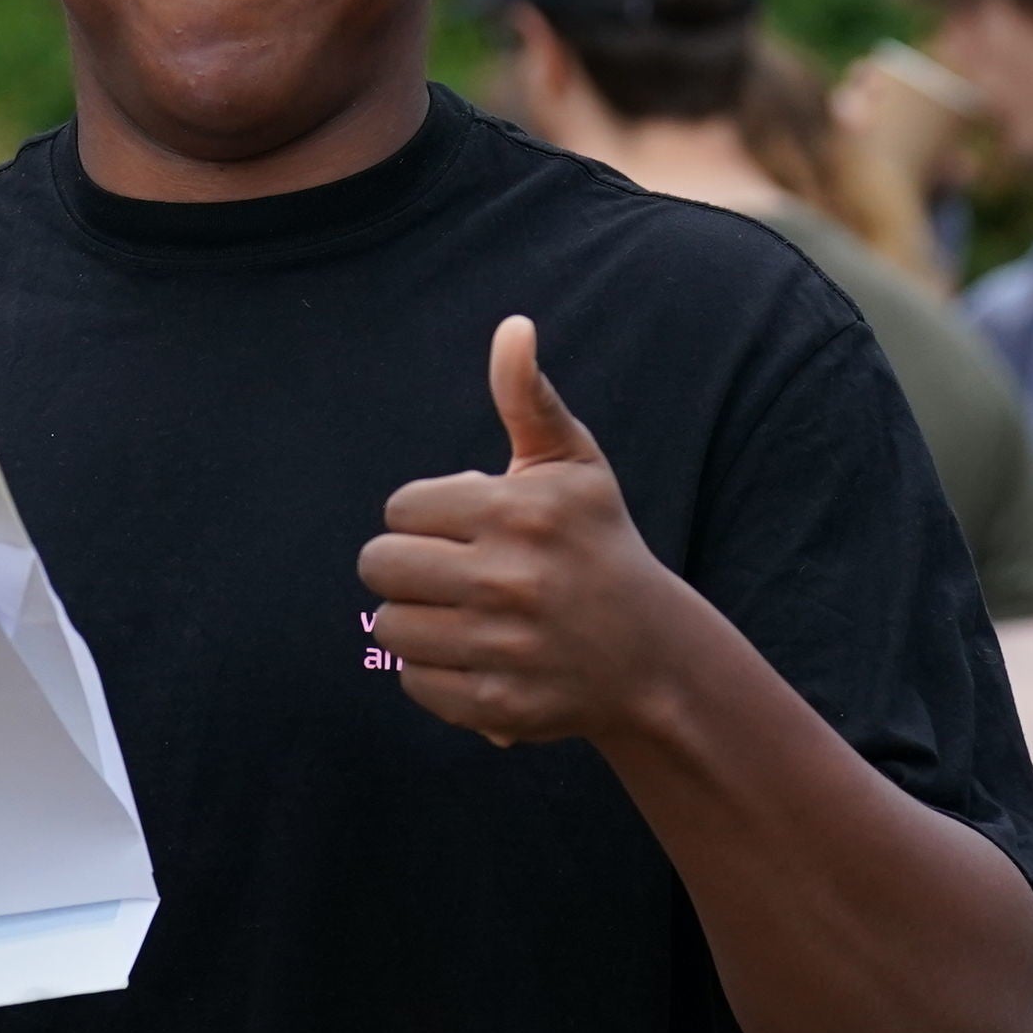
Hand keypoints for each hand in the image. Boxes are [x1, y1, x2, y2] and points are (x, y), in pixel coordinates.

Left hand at [358, 316, 679, 746]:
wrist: (653, 655)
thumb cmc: (598, 544)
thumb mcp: (572, 466)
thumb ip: (529, 397)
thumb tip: (513, 327)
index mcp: (516, 513)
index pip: (401, 508)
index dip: (426, 515)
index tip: (465, 527)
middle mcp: (507, 580)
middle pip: (380, 565)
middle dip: (407, 564)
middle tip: (449, 570)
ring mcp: (502, 647)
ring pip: (389, 626)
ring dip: (416, 618)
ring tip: (463, 613)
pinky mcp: (497, 705)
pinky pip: (413, 682)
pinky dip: (434, 671)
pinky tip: (476, 656)